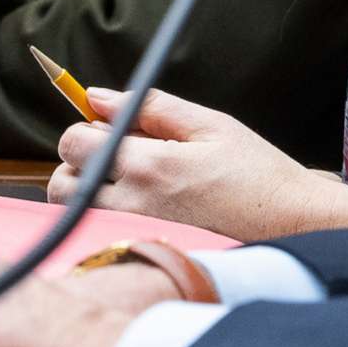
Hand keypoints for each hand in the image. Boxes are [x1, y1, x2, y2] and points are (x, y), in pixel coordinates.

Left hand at [48, 86, 347, 239]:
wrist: (286, 221)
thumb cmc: (254, 170)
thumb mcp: (208, 124)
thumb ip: (149, 106)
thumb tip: (97, 96)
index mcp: (149, 166)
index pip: (74, 143)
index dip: (85, 126)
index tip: (110, 124)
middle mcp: (133, 205)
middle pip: (61, 183)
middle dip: (76, 161)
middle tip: (114, 151)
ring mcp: (135, 235)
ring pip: (74, 211)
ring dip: (85, 188)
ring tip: (125, 176)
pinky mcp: (142, 251)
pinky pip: (98, 229)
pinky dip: (103, 212)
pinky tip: (140, 201)